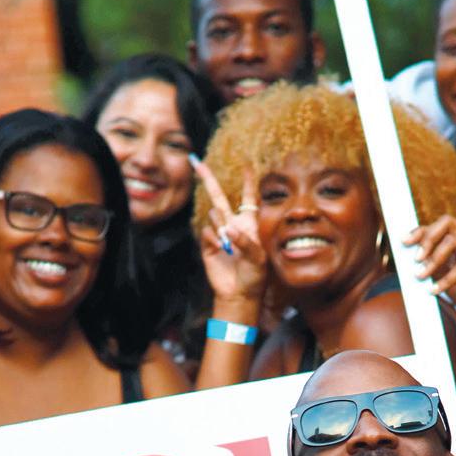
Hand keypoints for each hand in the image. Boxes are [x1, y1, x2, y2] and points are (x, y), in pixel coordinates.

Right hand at [194, 160, 266, 305]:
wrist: (238, 293)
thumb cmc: (254, 276)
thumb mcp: (258, 259)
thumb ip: (246, 242)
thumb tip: (228, 230)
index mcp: (249, 224)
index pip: (248, 198)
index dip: (247, 182)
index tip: (246, 164)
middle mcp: (232, 224)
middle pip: (218, 196)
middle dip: (208, 179)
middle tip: (197, 162)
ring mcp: (218, 233)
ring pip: (214, 215)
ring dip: (221, 226)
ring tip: (230, 246)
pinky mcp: (207, 244)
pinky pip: (207, 232)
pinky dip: (214, 239)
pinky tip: (221, 250)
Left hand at [405, 215, 455, 321]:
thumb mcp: (442, 273)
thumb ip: (430, 262)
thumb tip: (410, 256)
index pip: (441, 224)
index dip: (421, 230)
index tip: (404, 242)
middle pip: (448, 223)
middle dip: (427, 239)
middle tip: (415, 259)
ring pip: (453, 241)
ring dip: (433, 260)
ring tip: (421, 276)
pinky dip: (445, 280)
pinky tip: (435, 290)